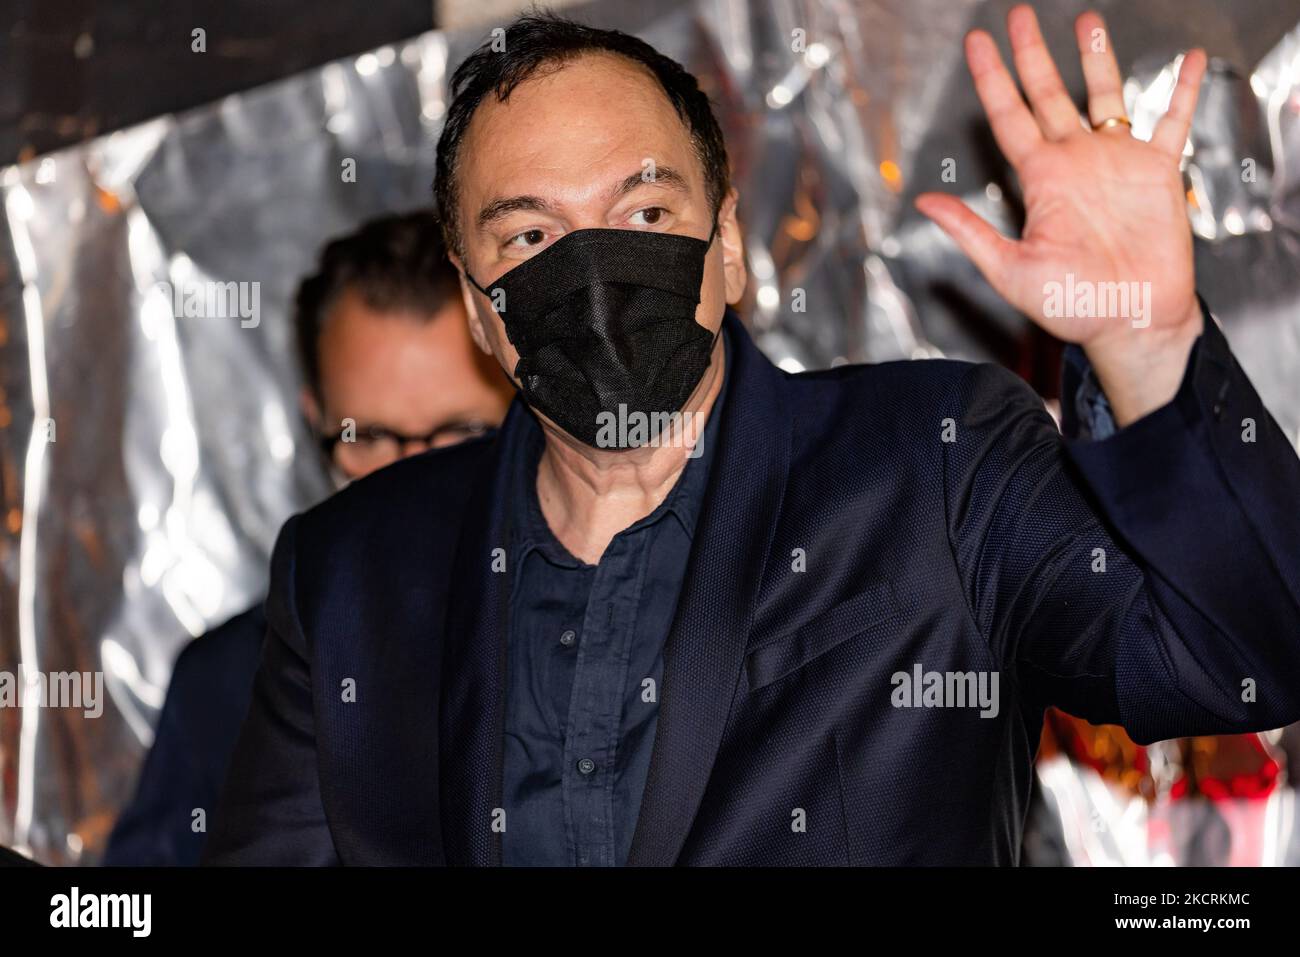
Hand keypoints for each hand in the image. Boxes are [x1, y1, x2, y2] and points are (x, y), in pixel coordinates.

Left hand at [916, 5, 1207, 424]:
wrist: (1128, 322)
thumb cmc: (1072, 307)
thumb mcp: (1010, 269)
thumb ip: (969, 232)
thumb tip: (924, 202)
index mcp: (1040, 181)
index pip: (1009, 117)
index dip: (992, 79)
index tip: (976, 45)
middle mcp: (1075, 163)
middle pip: (1049, 95)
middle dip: (1032, 56)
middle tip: (1018, 16)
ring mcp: (1116, 163)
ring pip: (1104, 97)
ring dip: (1096, 59)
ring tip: (1085, 21)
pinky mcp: (1157, 172)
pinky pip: (1170, 121)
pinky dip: (1181, 91)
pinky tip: (1187, 61)